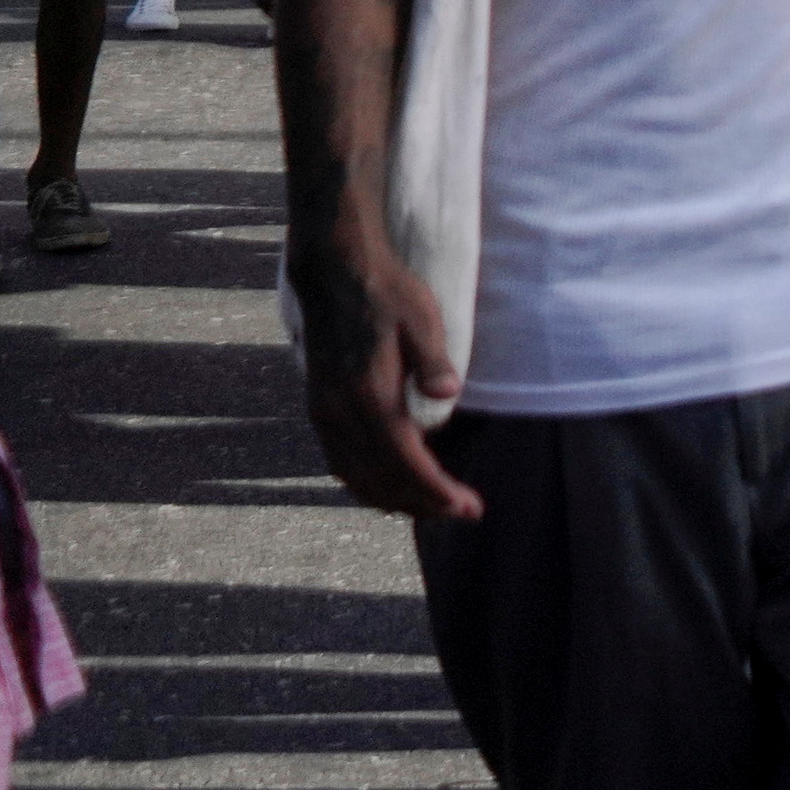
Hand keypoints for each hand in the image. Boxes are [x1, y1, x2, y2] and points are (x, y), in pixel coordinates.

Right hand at [293, 247, 479, 520]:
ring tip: (435, 509)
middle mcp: (339, 412)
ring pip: (356, 477)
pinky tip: (392, 488)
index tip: (469, 507)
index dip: (436, 490)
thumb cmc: (388, 295)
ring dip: (395, 499)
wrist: (335, 274)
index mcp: (367, 394)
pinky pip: (341, 462)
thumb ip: (433, 359)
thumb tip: (449, 392)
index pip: (404, 460)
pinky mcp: (319, 409)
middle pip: (381, 479)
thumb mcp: (421, 317)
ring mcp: (324, 413)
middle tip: (464, 514)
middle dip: (423, 503)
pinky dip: (368, 484)